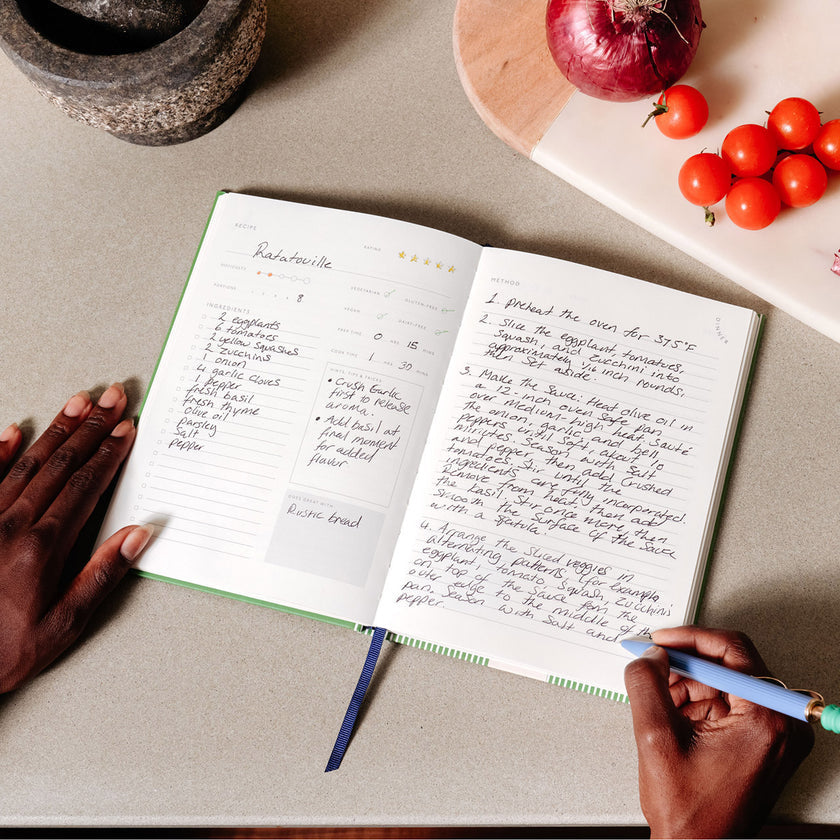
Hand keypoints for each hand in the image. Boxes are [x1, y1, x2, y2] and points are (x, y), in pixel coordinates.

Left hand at [0, 384, 151, 692]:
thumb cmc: (3, 651)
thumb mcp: (64, 625)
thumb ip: (102, 575)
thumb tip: (137, 535)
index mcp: (44, 546)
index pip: (87, 485)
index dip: (110, 452)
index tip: (126, 428)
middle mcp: (13, 523)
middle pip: (61, 463)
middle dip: (92, 427)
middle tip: (112, 396)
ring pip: (27, 461)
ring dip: (57, 429)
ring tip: (78, 402)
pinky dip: (0, 450)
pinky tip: (13, 429)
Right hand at [624, 626, 813, 838]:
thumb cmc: (691, 814)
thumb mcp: (654, 739)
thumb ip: (647, 685)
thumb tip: (650, 655)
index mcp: (767, 720)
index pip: (733, 650)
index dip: (689, 638)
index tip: (661, 640)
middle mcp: (782, 724)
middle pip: (731, 664)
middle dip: (686, 665)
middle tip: (653, 664)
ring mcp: (776, 734)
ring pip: (726, 681)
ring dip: (689, 684)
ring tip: (662, 703)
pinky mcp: (764, 741)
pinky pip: (729, 701)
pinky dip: (697, 701)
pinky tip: (675, 716)